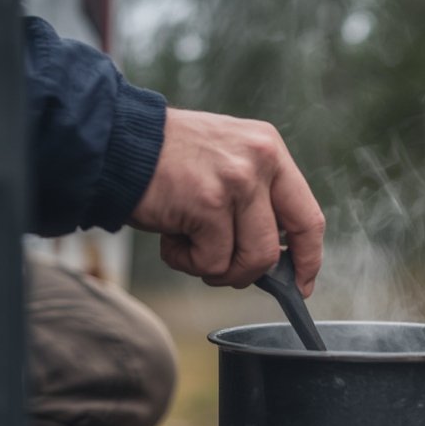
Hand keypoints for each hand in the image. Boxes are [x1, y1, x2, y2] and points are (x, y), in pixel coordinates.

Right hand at [130, 109, 324, 295]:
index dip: (308, 258)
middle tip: (221, 269)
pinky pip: (213, 261)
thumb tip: (276, 259)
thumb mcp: (227, 161)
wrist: (115, 142)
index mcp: (270, 149)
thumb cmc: (167, 161)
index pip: (308, 216)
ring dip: (216, 268)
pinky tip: (170, 237)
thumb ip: (256, 199)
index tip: (301, 283)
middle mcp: (260, 161)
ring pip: (250, 261)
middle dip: (248, 273)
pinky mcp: (208, 204)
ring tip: (188, 245)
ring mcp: (236, 182)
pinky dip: (187, 261)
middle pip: (276, 250)